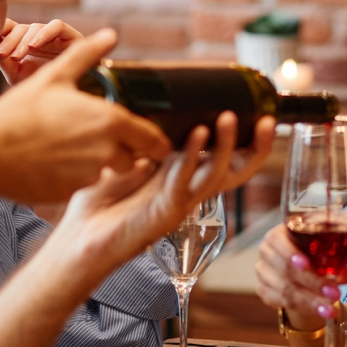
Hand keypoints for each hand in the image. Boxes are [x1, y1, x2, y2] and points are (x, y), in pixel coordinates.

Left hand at [0, 18, 83, 85]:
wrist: (66, 103)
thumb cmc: (42, 91)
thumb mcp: (16, 76)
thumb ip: (4, 60)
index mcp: (25, 43)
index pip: (9, 28)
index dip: (1, 35)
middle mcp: (39, 38)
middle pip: (20, 28)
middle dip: (10, 40)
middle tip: (3, 55)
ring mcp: (55, 36)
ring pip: (35, 26)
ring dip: (24, 40)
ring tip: (18, 57)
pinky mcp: (73, 36)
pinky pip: (57, 26)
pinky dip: (44, 33)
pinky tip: (34, 46)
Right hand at [0, 29, 171, 206]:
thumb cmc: (19, 112)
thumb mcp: (53, 77)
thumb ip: (86, 55)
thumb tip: (110, 34)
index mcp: (108, 121)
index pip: (152, 140)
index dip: (156, 142)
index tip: (155, 143)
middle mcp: (105, 152)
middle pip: (131, 158)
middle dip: (122, 152)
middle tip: (96, 139)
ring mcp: (88, 176)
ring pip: (105, 172)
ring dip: (96, 164)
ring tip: (66, 147)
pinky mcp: (70, 193)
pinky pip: (81, 185)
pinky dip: (72, 176)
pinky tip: (51, 162)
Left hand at [50, 111, 275, 275]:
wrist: (78, 238)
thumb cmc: (99, 203)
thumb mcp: (125, 159)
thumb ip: (141, 139)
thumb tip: (151, 108)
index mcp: (183, 176)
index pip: (227, 158)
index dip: (249, 141)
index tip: (262, 115)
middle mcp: (188, 190)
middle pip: (237, 171)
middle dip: (257, 148)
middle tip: (269, 122)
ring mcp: (180, 203)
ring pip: (217, 176)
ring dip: (226, 147)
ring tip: (228, 118)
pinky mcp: (164, 213)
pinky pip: (184, 182)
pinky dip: (191, 156)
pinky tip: (196, 134)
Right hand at [253, 222, 346, 330]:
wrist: (297, 267)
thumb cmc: (311, 251)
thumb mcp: (322, 250)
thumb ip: (336, 259)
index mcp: (277, 235)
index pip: (277, 241)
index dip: (290, 253)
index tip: (306, 264)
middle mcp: (266, 253)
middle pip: (285, 270)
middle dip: (313, 283)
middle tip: (335, 294)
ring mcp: (263, 274)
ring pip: (286, 291)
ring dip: (311, 302)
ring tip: (331, 310)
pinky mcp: (264, 291)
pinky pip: (284, 303)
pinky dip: (305, 308)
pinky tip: (321, 312)